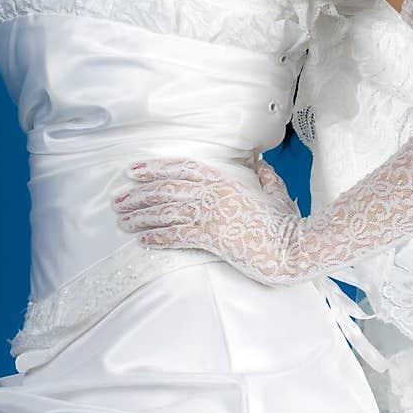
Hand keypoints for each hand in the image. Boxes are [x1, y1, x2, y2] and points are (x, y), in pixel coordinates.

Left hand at [112, 157, 301, 284]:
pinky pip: (176, 234)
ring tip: (122, 220)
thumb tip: (261, 165)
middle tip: (118, 199)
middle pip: (166, 189)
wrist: (294, 247)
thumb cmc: (287, 222)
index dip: (155, 167)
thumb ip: (266, 177)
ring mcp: (211, 214)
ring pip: (166, 211)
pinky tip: (141, 239)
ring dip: (140, 215)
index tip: (133, 170)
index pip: (182, 168)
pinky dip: (156, 236)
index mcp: (226, 179)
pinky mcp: (212, 237)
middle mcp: (214, 193)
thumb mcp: (277, 193)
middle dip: (138, 194)